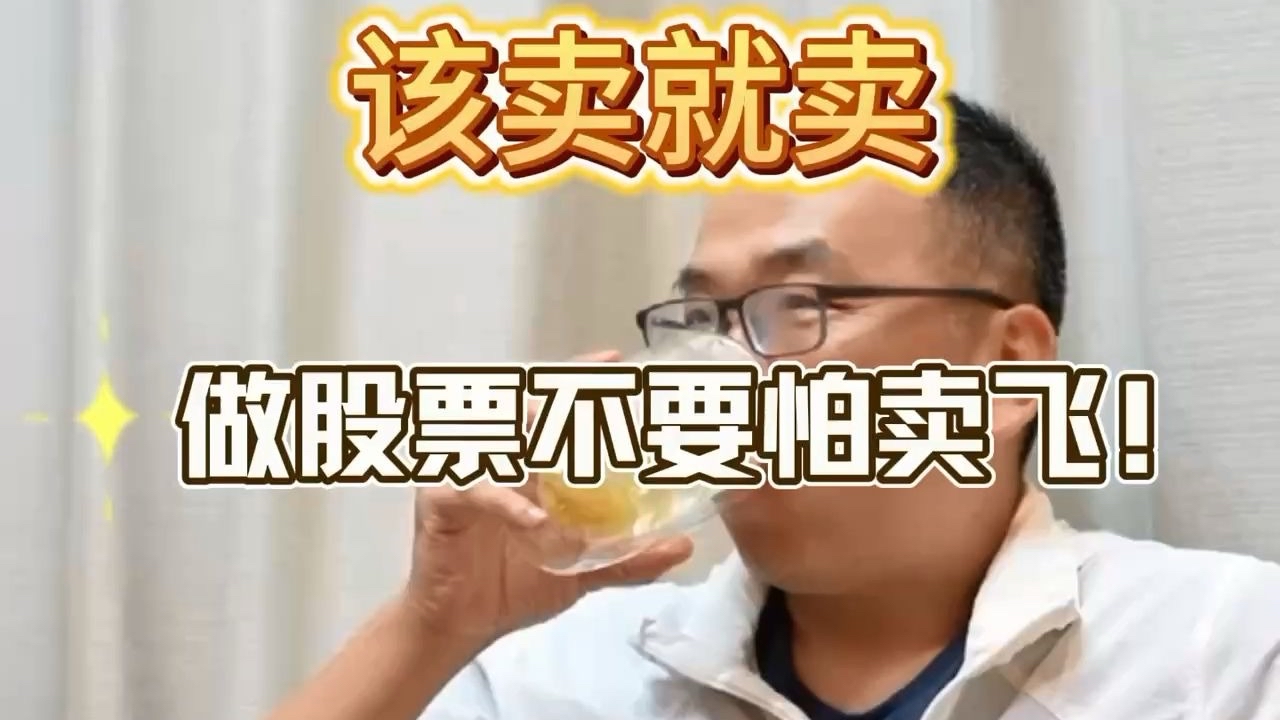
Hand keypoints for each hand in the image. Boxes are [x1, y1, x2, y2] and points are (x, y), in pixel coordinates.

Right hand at [401, 350, 692, 648]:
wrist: (462, 625)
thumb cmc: (512, 587)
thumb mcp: (580, 572)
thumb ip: (627, 559)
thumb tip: (681, 546)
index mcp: (533, 468)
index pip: (556, 414)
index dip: (582, 383)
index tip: (615, 361)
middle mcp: (502, 461)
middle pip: (530, 414)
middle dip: (562, 395)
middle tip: (597, 386)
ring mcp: (471, 474)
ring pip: (502, 442)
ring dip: (536, 441)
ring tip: (569, 445)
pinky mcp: (443, 499)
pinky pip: (479, 492)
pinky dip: (509, 505)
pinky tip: (535, 522)